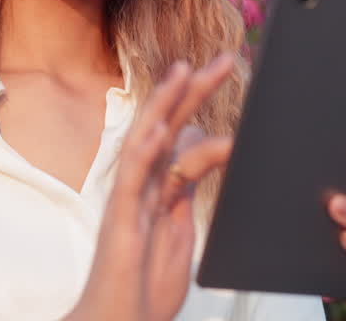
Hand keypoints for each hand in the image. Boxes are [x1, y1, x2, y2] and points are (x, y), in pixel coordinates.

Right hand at [65, 53, 235, 320]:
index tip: (224, 68)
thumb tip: (204, 147)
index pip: (180, 130)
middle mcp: (141, 186)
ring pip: (144, 141)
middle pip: (166, 126)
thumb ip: (186, 188)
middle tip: (225, 59)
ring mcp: (129, 201)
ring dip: (164, 105)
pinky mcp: (120, 222)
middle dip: (193, 90)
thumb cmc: (144, 285)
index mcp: (158, 186)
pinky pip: (130, 181)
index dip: (199, 99)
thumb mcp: (180, 228)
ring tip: (184, 73)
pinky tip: (158, 128)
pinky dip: (143, 151)